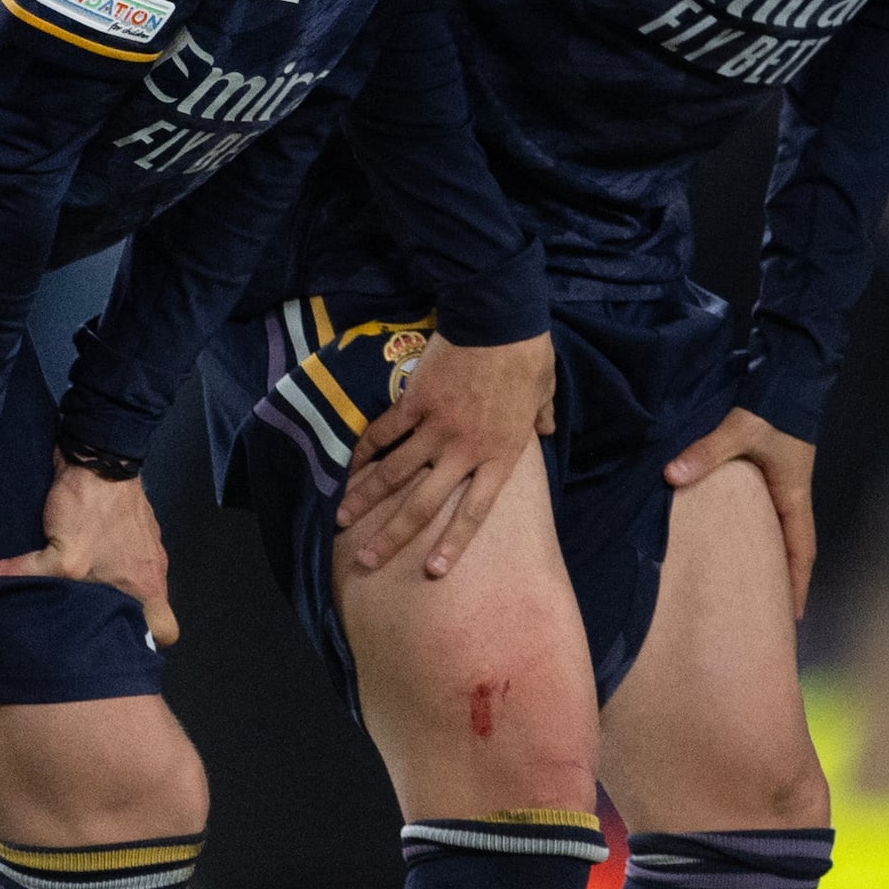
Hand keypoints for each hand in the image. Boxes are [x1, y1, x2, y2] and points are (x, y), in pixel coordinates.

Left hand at [0, 461, 175, 647]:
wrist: (100, 454)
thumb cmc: (92, 510)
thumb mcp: (61, 557)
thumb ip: (26, 578)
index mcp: (148, 586)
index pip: (165, 632)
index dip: (146, 641)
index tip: (114, 639)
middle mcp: (151, 571)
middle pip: (148, 612)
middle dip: (121, 620)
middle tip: (86, 624)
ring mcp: (143, 549)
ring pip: (133, 584)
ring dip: (109, 590)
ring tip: (74, 596)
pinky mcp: (131, 530)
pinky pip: (121, 558)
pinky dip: (103, 563)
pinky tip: (74, 561)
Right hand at [332, 333, 557, 579]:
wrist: (497, 317)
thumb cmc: (527, 354)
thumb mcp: (543, 391)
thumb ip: (540, 417)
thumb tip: (546, 428)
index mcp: (501, 454)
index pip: (475, 511)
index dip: (452, 543)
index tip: (432, 570)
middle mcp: (464, 450)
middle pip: (424, 503)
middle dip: (393, 535)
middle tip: (367, 559)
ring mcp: (436, 427)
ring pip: (395, 472)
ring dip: (366, 498)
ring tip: (342, 520)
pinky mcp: (414, 401)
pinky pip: (385, 432)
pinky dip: (366, 449)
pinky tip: (348, 467)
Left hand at [664, 409, 819, 617]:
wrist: (790, 373)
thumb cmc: (773, 407)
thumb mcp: (741, 430)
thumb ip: (708, 452)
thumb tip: (672, 475)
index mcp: (792, 495)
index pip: (800, 550)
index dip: (796, 584)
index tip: (791, 617)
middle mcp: (791, 495)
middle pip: (793, 549)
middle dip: (784, 581)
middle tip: (769, 614)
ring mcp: (782, 485)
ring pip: (780, 533)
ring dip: (772, 560)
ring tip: (755, 589)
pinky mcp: (771, 473)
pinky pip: (766, 516)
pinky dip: (760, 536)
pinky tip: (741, 545)